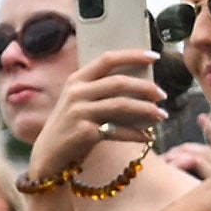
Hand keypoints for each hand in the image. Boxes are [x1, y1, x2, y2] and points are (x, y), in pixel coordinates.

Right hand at [25, 52, 165, 193]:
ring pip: (121, 105)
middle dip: (145, 87)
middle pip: (118, 82)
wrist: (48, 154)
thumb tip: (139, 85)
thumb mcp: (78, 101)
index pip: (107, 59)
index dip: (132, 55)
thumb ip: (99, 90)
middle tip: (163, 95)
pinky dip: (136, 134)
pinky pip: (118, 131)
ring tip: (162, 115)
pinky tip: (148, 137)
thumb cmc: (69, 126)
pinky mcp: (84, 133)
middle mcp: (76, 93)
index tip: (154, 56)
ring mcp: (79, 112)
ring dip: (146, 110)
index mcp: (76, 80)